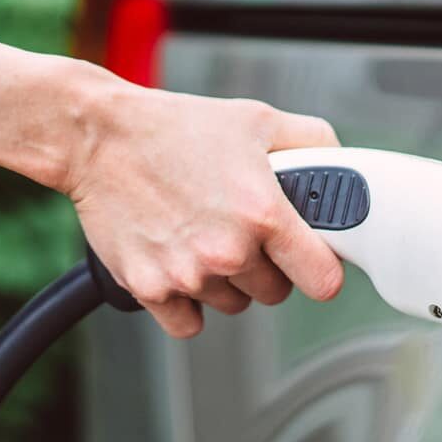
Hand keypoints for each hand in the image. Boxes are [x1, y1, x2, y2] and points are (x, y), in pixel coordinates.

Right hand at [61, 84, 344, 338]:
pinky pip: (189, 323)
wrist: (98, 138)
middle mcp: (229, 251)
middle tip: (241, 229)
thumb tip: (343, 170)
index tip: (311, 260)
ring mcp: (187, 275)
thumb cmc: (173, 127)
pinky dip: (186, 302)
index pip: (323, 280)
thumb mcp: (256, 119)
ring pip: (232, 305)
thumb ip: (314, 144)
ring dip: (224, 281)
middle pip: (275, 293)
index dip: (321, 269)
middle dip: (266, 266)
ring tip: (201, 234)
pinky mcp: (150, 289)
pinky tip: (178, 261)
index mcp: (264, 213)